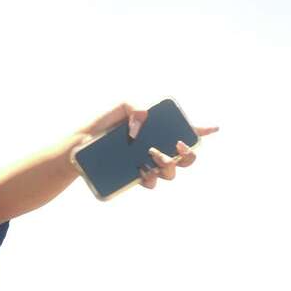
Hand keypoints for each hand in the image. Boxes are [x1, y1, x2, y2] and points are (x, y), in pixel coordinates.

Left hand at [78, 102, 218, 190]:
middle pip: (186, 159)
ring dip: (167, 165)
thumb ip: (136, 107)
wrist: (79, 145)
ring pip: (171, 173)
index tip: (211, 129)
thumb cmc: (102, 125)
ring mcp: (147, 165)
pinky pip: (150, 183)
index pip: (187, 132)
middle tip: (175, 147)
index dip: (202, 132)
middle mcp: (157, 149)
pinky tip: (142, 171)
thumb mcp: (120, 108)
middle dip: (187, 155)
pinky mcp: (134, 177)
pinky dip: (150, 178)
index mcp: (159, 132)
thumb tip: (145, 120)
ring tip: (151, 155)